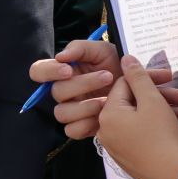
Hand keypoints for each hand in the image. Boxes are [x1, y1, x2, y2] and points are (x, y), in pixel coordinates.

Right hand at [31, 39, 177, 139]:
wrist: (139, 87)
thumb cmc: (117, 65)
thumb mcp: (103, 50)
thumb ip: (82, 48)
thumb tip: (61, 56)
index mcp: (64, 71)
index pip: (38, 71)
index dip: (49, 72)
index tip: (69, 69)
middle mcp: (64, 91)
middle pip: (57, 92)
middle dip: (82, 84)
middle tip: (108, 76)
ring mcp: (71, 110)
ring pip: (62, 113)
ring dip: (84, 106)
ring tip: (106, 101)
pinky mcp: (80, 127)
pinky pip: (71, 130)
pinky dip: (86, 124)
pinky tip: (102, 117)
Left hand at [98, 56, 177, 178]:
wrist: (175, 176)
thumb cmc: (163, 135)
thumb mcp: (152, 101)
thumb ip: (138, 77)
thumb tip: (125, 58)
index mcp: (107, 114)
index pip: (122, 85)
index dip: (146, 80)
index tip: (168, 79)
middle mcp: (104, 131)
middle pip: (130, 103)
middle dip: (156, 97)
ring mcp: (114, 147)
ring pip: (136, 120)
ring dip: (160, 113)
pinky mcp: (126, 158)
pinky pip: (137, 136)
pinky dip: (154, 129)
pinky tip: (175, 127)